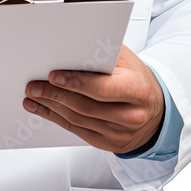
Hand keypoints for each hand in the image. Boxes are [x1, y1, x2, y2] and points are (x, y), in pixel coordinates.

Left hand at [23, 45, 164, 153]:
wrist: (156, 109)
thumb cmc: (138, 80)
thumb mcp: (128, 61)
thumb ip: (104, 53)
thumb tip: (72, 46)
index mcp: (137, 90)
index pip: (102, 89)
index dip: (75, 83)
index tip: (53, 76)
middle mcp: (131, 115)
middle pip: (86, 107)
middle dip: (56, 95)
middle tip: (35, 86)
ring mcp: (121, 133)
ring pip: (78, 120)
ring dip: (52, 108)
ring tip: (34, 96)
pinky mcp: (110, 144)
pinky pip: (78, 131)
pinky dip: (57, 119)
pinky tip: (44, 110)